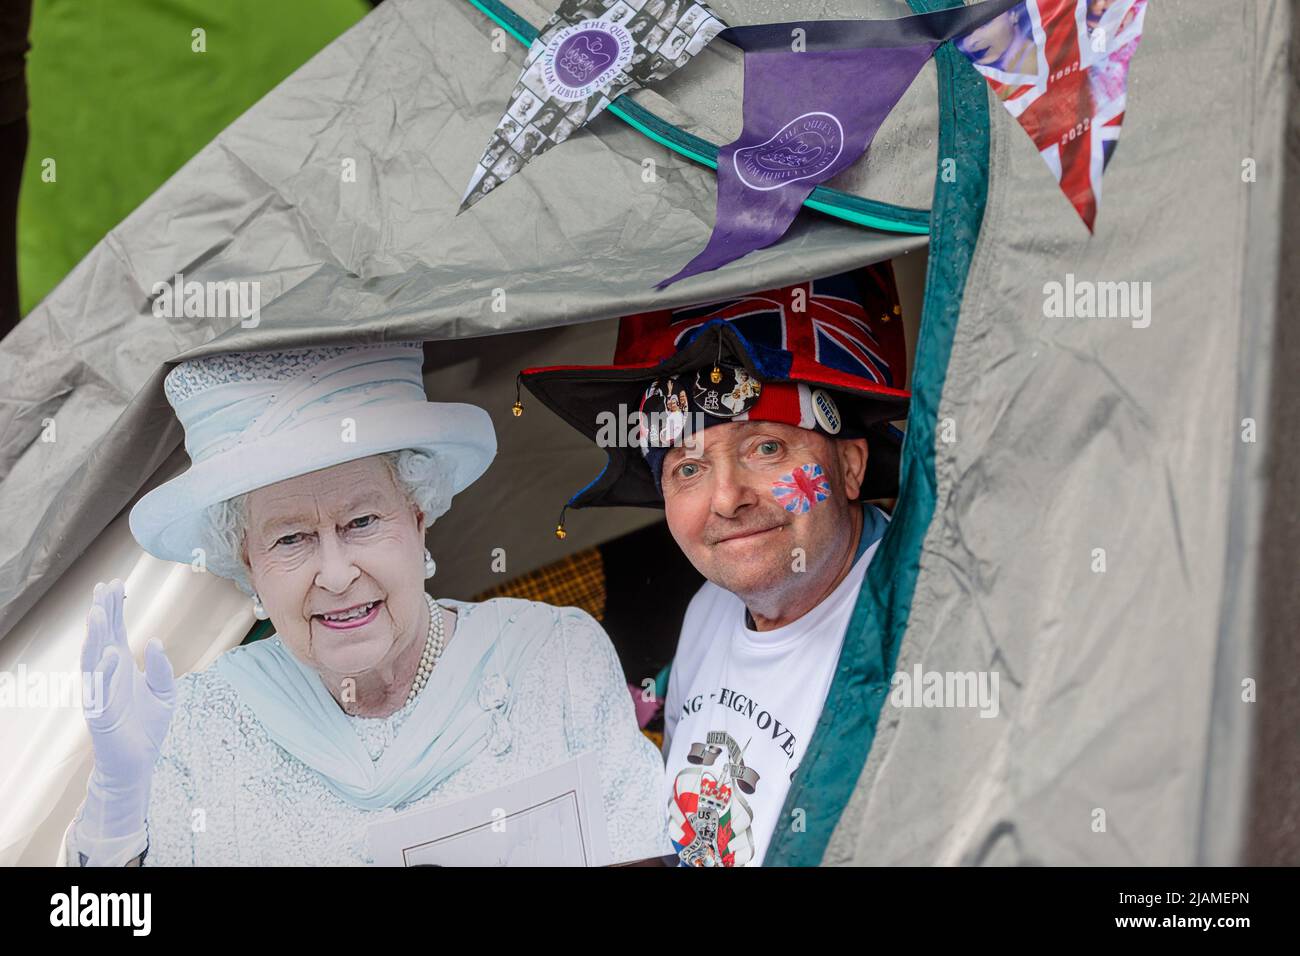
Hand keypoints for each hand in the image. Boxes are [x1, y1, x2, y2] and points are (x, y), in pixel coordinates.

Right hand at [76, 579, 175, 850]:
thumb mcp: (165, 692)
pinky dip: (106, 672)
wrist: (138, 763)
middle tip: (105, 587)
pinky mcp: (101, 714)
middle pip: (102, 638)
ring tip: (100, 612)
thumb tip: (155, 641)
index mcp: (122, 667)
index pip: (116, 631)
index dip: (115, 608)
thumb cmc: (148, 726)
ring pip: (94, 660)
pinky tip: (111, 653)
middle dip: (103, 613)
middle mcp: (108, 675)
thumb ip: (161, 667)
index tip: (117, 584)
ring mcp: (101, 693)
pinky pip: (101, 690)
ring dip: (96, 636)